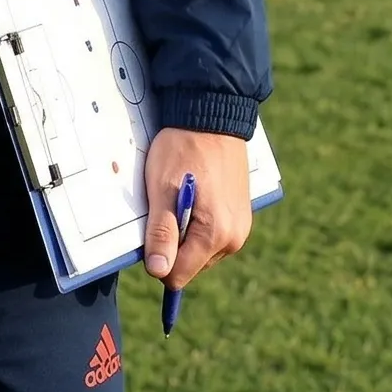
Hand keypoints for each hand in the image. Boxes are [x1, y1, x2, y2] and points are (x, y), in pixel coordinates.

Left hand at [142, 127, 251, 290]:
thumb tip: (158, 272)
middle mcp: (234, 239)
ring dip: (184, 231)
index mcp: (216, 236)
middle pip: (189, 263)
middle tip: (165, 204)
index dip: (157, 257)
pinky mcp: (240, 216)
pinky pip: (211, 233)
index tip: (151, 227)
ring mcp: (240, 228)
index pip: (178, 274)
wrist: (213, 117)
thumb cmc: (183, 150)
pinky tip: (193, 194)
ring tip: (179, 195)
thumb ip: (161, 233)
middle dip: (171, 243)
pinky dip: (196, 221)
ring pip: (199, 249)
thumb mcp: (162, 190)